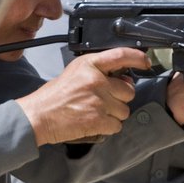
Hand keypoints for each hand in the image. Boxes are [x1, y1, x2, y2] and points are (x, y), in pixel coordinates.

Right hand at [17, 48, 149, 145]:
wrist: (38, 116)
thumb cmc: (53, 97)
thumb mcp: (74, 73)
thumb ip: (98, 73)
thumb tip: (123, 79)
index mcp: (89, 65)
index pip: (120, 55)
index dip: (137, 58)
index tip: (145, 62)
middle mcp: (96, 80)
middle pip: (128, 90)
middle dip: (120, 98)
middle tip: (104, 101)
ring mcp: (98, 100)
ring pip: (124, 110)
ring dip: (114, 115)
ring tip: (95, 113)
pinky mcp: (98, 119)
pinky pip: (117, 125)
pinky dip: (108, 127)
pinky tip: (94, 123)